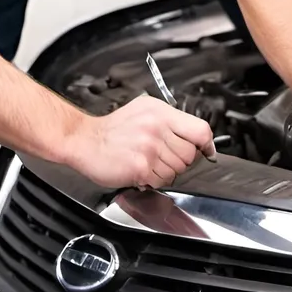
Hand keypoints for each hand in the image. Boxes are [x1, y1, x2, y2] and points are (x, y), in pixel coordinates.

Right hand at [61, 95, 214, 189]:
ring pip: (177, 170)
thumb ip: (170, 121)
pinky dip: (154, 181)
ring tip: (150, 164)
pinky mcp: (141, 167)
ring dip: (166, 172)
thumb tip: (194, 135)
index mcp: (161, 113)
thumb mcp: (144, 111)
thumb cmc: (113, 129)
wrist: (85, 140)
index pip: (200, 129)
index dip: (207, 144)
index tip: (207, 151)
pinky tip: (142, 171)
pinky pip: (161, 181)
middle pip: (190, 154)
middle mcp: (157, 128)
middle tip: (164, 159)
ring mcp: (150, 148)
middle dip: (180, 161)